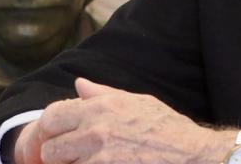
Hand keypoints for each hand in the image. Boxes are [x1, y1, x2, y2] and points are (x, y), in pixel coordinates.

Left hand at [14, 77, 234, 163]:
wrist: (192, 155)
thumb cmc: (166, 128)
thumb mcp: (136, 102)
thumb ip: (102, 94)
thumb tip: (79, 84)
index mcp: (99, 108)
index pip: (51, 116)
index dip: (48, 130)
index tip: (54, 138)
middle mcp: (95, 132)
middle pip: (50, 149)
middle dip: (56, 156)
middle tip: (69, 159)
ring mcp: (100, 159)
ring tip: (88, 163)